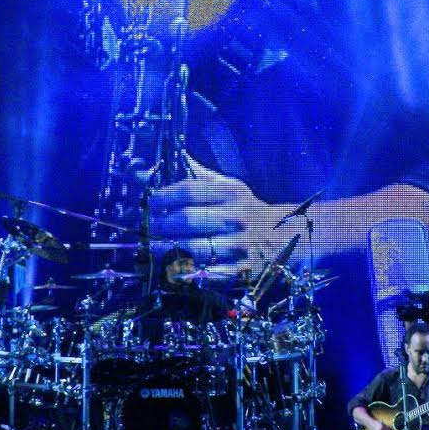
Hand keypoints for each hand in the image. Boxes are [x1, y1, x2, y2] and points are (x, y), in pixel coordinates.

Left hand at [149, 155, 298, 273]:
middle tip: (147, 228)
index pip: (189, 191)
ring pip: (193, 247)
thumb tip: (175, 157)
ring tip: (151, 247)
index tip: (150, 203)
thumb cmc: (246, 209)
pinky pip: (205, 271)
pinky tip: (171, 267)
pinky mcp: (239, 269)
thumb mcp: (231, 187)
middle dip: (161, 225)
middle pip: (187, 219)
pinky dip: (185, 271)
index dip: (164, 196)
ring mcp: (239, 245)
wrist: (281, 237)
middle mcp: (237, 217)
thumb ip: (202, 176)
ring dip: (166, 249)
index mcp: (233, 193)